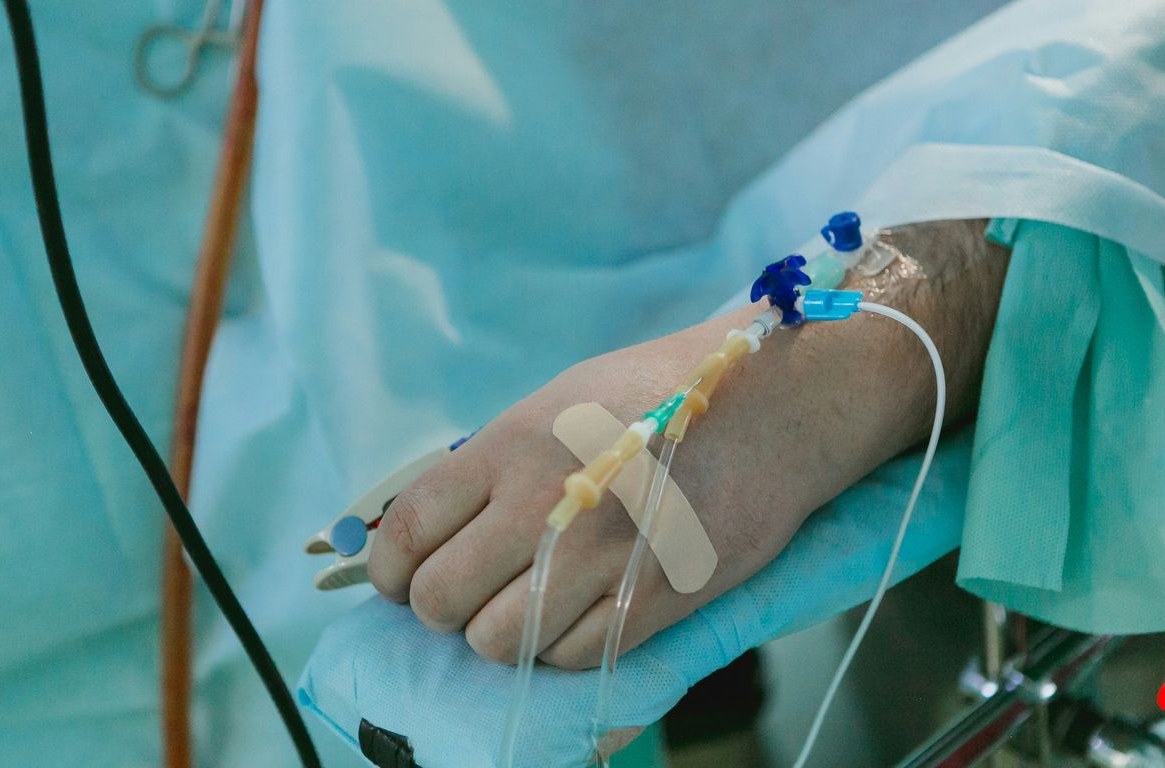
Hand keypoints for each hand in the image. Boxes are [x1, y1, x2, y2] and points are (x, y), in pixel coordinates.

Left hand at [367, 220, 1007, 668]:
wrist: (774, 404)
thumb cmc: (661, 394)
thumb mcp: (558, 401)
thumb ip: (492, 464)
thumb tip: (430, 531)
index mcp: (511, 443)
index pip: (408, 532)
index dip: (390, 572)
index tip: (401, 582)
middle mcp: (545, 502)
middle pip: (441, 600)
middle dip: (442, 609)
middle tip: (468, 597)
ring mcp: (600, 556)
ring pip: (498, 642)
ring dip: (502, 635)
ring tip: (525, 608)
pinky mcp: (653, 600)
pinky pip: (568, 659)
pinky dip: (561, 649)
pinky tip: (578, 615)